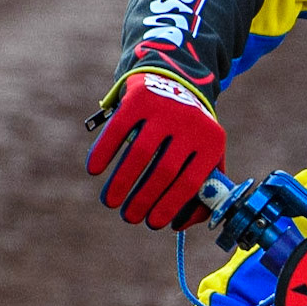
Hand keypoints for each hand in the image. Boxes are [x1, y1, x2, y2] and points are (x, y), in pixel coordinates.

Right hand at [86, 72, 225, 228]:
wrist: (176, 81)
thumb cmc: (190, 132)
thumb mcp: (207, 154)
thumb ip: (202, 189)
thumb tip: (179, 223)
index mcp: (212, 142)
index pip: (190, 182)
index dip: (170, 206)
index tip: (152, 224)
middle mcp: (192, 123)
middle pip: (164, 171)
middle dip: (143, 199)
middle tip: (128, 217)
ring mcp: (165, 108)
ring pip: (140, 153)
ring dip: (121, 182)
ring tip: (110, 201)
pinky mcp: (140, 98)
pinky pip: (118, 129)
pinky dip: (104, 151)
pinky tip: (94, 170)